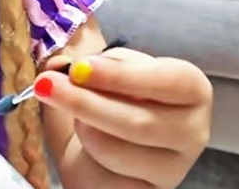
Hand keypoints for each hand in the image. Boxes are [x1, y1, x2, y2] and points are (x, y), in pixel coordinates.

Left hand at [36, 47, 212, 188]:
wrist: (98, 158)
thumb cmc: (106, 106)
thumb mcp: (98, 75)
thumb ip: (84, 65)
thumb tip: (59, 66)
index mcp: (189, 89)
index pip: (172, 79)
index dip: (122, 74)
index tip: (80, 68)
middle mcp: (192, 130)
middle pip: (140, 120)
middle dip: (85, 101)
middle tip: (46, 85)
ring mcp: (173, 169)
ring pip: (121, 148)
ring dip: (84, 128)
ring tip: (73, 117)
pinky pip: (112, 174)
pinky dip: (89, 154)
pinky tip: (84, 144)